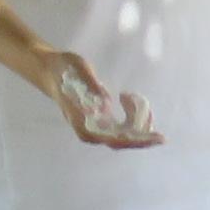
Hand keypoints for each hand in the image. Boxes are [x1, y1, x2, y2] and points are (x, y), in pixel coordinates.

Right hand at [45, 52, 159, 148]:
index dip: (132, 140)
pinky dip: (132, 116)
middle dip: (142, 137)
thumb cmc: (62, 68)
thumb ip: (90, 84)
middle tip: (161, 136)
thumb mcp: (77, 69)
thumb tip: (105, 102)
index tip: (150, 138)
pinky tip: (131, 98)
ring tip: (138, 99)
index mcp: (80, 120)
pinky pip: (121, 125)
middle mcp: (88, 127)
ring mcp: (94, 124)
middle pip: (120, 141)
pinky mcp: (100, 118)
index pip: (109, 138)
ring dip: (138, 123)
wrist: (49, 69)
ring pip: (123, 134)